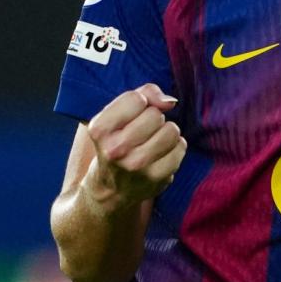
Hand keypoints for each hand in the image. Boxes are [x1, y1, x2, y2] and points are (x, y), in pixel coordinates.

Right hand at [82, 84, 186, 216]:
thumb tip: (170, 102)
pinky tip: (160, 155)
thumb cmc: (117, 141)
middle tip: (142, 132)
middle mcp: (115, 149)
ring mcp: (136, 166)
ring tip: (153, 141)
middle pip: (155, 115)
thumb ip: (144, 94)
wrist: (111, 188)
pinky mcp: (156, 178)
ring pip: (171, 130)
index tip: (131, 116)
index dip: (140, 103)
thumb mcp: (117, 114)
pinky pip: (180, 147)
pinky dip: (174, 147)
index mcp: (100, 129)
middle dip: (153, 118)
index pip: (136, 99)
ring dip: (166, 132)